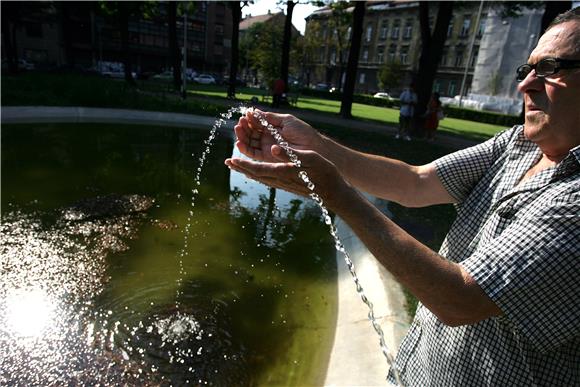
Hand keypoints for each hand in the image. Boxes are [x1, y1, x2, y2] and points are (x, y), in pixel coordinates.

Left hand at [225, 145, 349, 208]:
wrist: (334, 192)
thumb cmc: (325, 173)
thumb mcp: (309, 159)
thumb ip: (291, 154)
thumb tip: (274, 147)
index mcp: (283, 172)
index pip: (258, 168)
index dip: (243, 164)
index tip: (231, 159)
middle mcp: (280, 180)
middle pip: (255, 174)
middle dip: (241, 168)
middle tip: (227, 162)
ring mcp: (284, 184)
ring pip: (260, 178)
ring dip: (248, 171)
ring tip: (238, 166)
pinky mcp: (288, 185)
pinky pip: (268, 180)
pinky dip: (258, 174)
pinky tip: (258, 173)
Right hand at [234, 109, 321, 162]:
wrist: (313, 147)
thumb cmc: (303, 132)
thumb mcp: (286, 120)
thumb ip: (269, 118)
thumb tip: (254, 111)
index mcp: (272, 128)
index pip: (257, 123)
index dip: (250, 119)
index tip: (244, 115)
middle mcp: (268, 138)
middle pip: (251, 133)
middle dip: (244, 127)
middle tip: (240, 122)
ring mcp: (267, 148)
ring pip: (249, 142)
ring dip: (242, 136)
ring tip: (238, 129)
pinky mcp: (267, 158)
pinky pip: (253, 154)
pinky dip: (245, 149)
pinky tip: (240, 143)